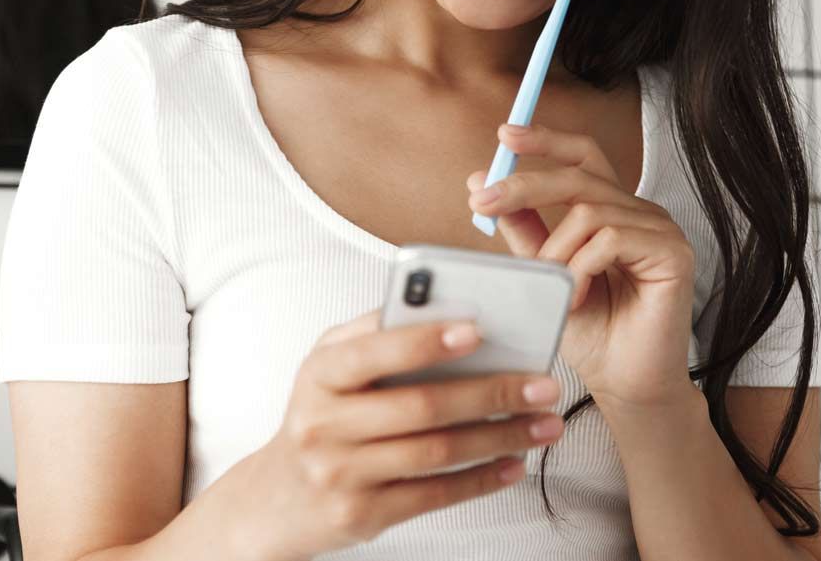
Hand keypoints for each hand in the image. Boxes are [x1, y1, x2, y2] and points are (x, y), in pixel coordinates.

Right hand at [240, 311, 563, 559]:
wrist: (275, 499)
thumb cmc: (320, 415)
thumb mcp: (327, 365)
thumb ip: (375, 331)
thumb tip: (445, 305)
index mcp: (319, 375)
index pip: (374, 351)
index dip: (426, 341)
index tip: (478, 330)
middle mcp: (324, 425)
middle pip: (421, 406)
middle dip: (492, 393)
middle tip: (543, 384)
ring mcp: (342, 475)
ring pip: (437, 452)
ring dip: (501, 437)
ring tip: (544, 424)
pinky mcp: (363, 515)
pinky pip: (434, 495)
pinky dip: (481, 479)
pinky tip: (514, 463)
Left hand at [467, 123, 696, 409]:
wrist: (627, 386)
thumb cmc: (593, 335)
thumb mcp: (545, 275)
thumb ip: (522, 230)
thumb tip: (482, 181)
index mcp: (613, 210)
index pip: (583, 156)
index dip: (546, 140)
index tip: (505, 135)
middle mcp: (640, 212)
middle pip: (578, 175)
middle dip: (524, 184)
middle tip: (481, 202)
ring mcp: (661, 230)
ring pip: (590, 211)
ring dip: (555, 252)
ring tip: (553, 291)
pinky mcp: (674, 254)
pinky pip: (611, 239)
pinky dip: (581, 269)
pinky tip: (577, 300)